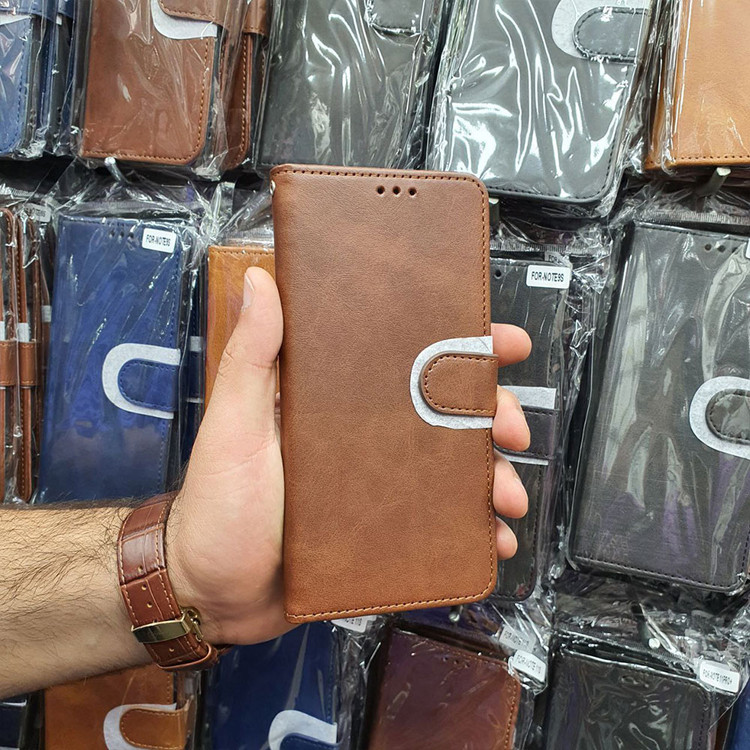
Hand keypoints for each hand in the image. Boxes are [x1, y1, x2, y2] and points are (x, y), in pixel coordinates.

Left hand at [168, 268, 529, 645]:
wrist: (212, 593)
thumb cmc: (216, 506)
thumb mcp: (232, 425)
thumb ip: (251, 357)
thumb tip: (263, 278)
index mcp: (337, 400)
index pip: (405, 358)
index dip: (459, 345)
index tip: (501, 341)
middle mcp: (364, 436)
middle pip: (445, 411)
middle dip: (493, 414)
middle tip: (513, 430)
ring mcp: (378, 485)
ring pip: (452, 468)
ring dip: (492, 475)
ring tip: (508, 497)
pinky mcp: (385, 529)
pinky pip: (441, 523)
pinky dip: (472, 527)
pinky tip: (491, 536)